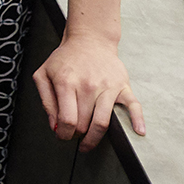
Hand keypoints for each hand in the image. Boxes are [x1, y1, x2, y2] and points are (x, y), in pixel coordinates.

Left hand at [33, 32, 145, 151]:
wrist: (90, 40)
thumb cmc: (66, 59)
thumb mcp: (44, 74)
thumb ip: (46, 100)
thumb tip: (54, 125)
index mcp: (66, 82)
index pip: (67, 119)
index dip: (63, 133)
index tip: (62, 136)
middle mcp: (87, 85)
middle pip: (84, 124)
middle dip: (77, 135)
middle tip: (73, 136)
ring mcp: (107, 86)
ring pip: (103, 122)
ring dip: (95, 138)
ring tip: (88, 143)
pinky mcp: (123, 86)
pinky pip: (134, 106)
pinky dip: (137, 121)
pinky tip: (139, 132)